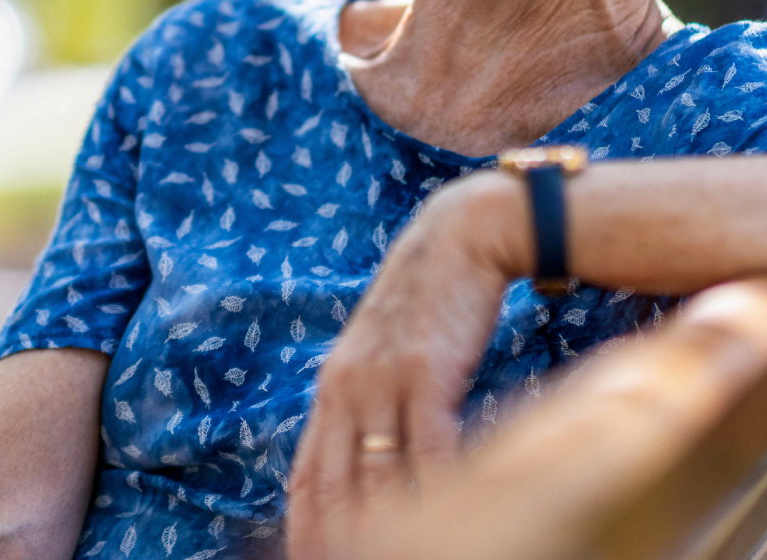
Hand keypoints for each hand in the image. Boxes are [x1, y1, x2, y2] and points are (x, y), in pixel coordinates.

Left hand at [285, 171, 523, 559]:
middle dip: (343, 541)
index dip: (306, 530)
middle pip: (336, 489)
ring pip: (378, 477)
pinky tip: (445, 514)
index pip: (307, 479)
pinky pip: (426, 448)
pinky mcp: (425, 373)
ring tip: (411, 551)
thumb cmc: (430, 302)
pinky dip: (434, 488)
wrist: (461, 237)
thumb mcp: (380, 353)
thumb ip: (366, 403)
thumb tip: (365, 463)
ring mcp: (383, 382)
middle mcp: (347, 390)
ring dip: (392, 526)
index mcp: (331, 390)